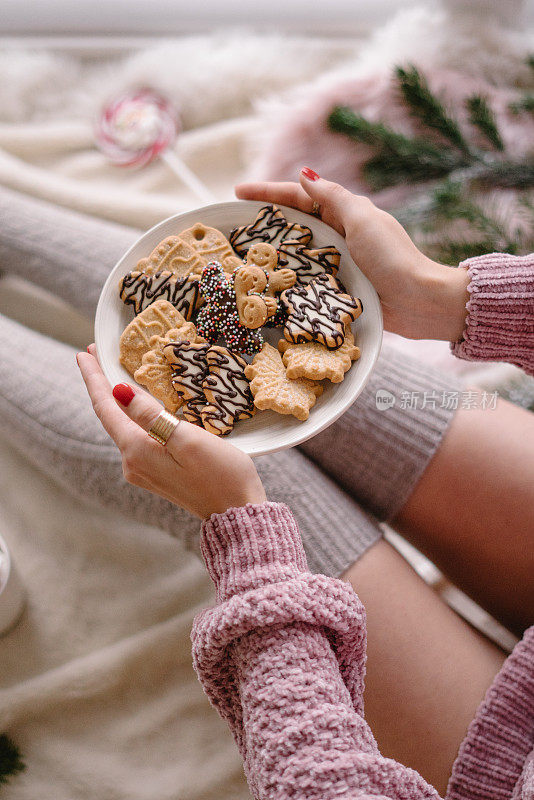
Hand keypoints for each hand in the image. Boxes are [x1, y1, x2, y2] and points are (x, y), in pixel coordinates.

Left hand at [77, 345, 265, 518]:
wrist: (236, 513)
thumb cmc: (220, 475)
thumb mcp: (187, 438)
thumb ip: (151, 415)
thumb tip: (119, 392)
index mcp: (136, 451)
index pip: (106, 407)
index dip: (94, 378)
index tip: (83, 354)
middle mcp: (132, 462)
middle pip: (110, 417)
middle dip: (102, 385)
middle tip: (95, 355)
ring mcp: (144, 470)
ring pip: (123, 427)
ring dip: (117, 400)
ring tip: (113, 374)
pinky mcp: (157, 473)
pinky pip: (137, 437)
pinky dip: (133, 416)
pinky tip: (138, 406)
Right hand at [236, 169, 469, 341]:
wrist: (417, 302)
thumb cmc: (392, 258)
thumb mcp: (362, 220)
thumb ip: (333, 198)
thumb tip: (304, 174)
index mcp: (344, 213)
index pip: (298, 196)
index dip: (267, 192)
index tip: (237, 192)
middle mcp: (339, 234)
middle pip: (293, 222)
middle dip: (264, 220)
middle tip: (232, 224)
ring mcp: (337, 261)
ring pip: (296, 250)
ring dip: (272, 249)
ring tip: (242, 253)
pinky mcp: (337, 286)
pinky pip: (305, 277)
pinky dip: (287, 276)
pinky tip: (267, 281)